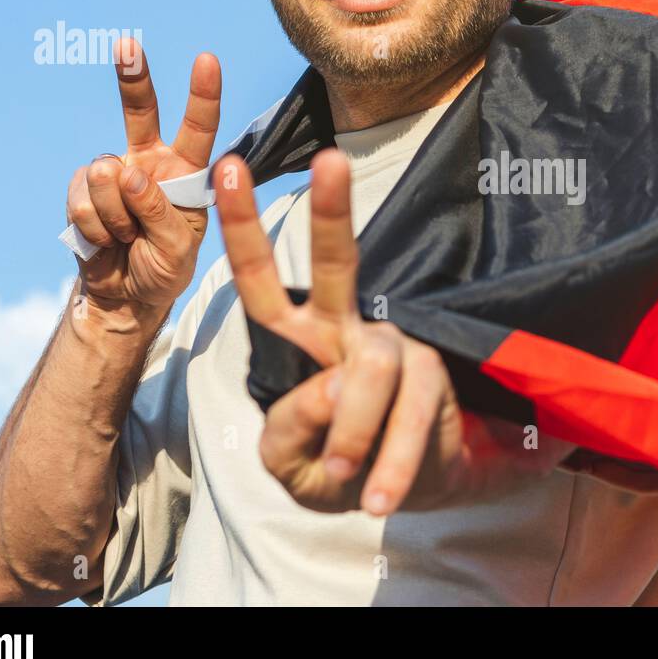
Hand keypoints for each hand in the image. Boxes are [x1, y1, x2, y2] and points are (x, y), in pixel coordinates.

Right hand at [66, 38, 220, 313]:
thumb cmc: (165, 268)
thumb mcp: (178, 248)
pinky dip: (95, 227)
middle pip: (140, 113)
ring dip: (118, 217)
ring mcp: (113, 174)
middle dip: (133, 78)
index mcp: (186, 172)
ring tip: (129, 238)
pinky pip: (82, 200)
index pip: (199, 128)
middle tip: (128, 45)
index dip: (202, 95)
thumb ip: (160, 211)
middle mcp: (150, 162)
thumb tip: (125, 172)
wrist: (126, 296)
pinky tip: (106, 241)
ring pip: (106, 175)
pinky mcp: (81, 191)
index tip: (207, 60)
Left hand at [213, 149, 575, 514]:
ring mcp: (392, 347)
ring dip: (354, 434)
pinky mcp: (430, 374)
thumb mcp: (289, 465)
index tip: (227, 167)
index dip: (243, 229)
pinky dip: (391, 464)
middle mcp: (344, 330)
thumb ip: (289, 431)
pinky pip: (411, 412)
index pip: (262, 283)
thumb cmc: (335, 467)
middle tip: (331, 160)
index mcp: (296, 342)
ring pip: (371, 366)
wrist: (397, 494)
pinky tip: (375, 498)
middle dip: (330, 213)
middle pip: (336, 267)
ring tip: (348, 483)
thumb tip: (333, 387)